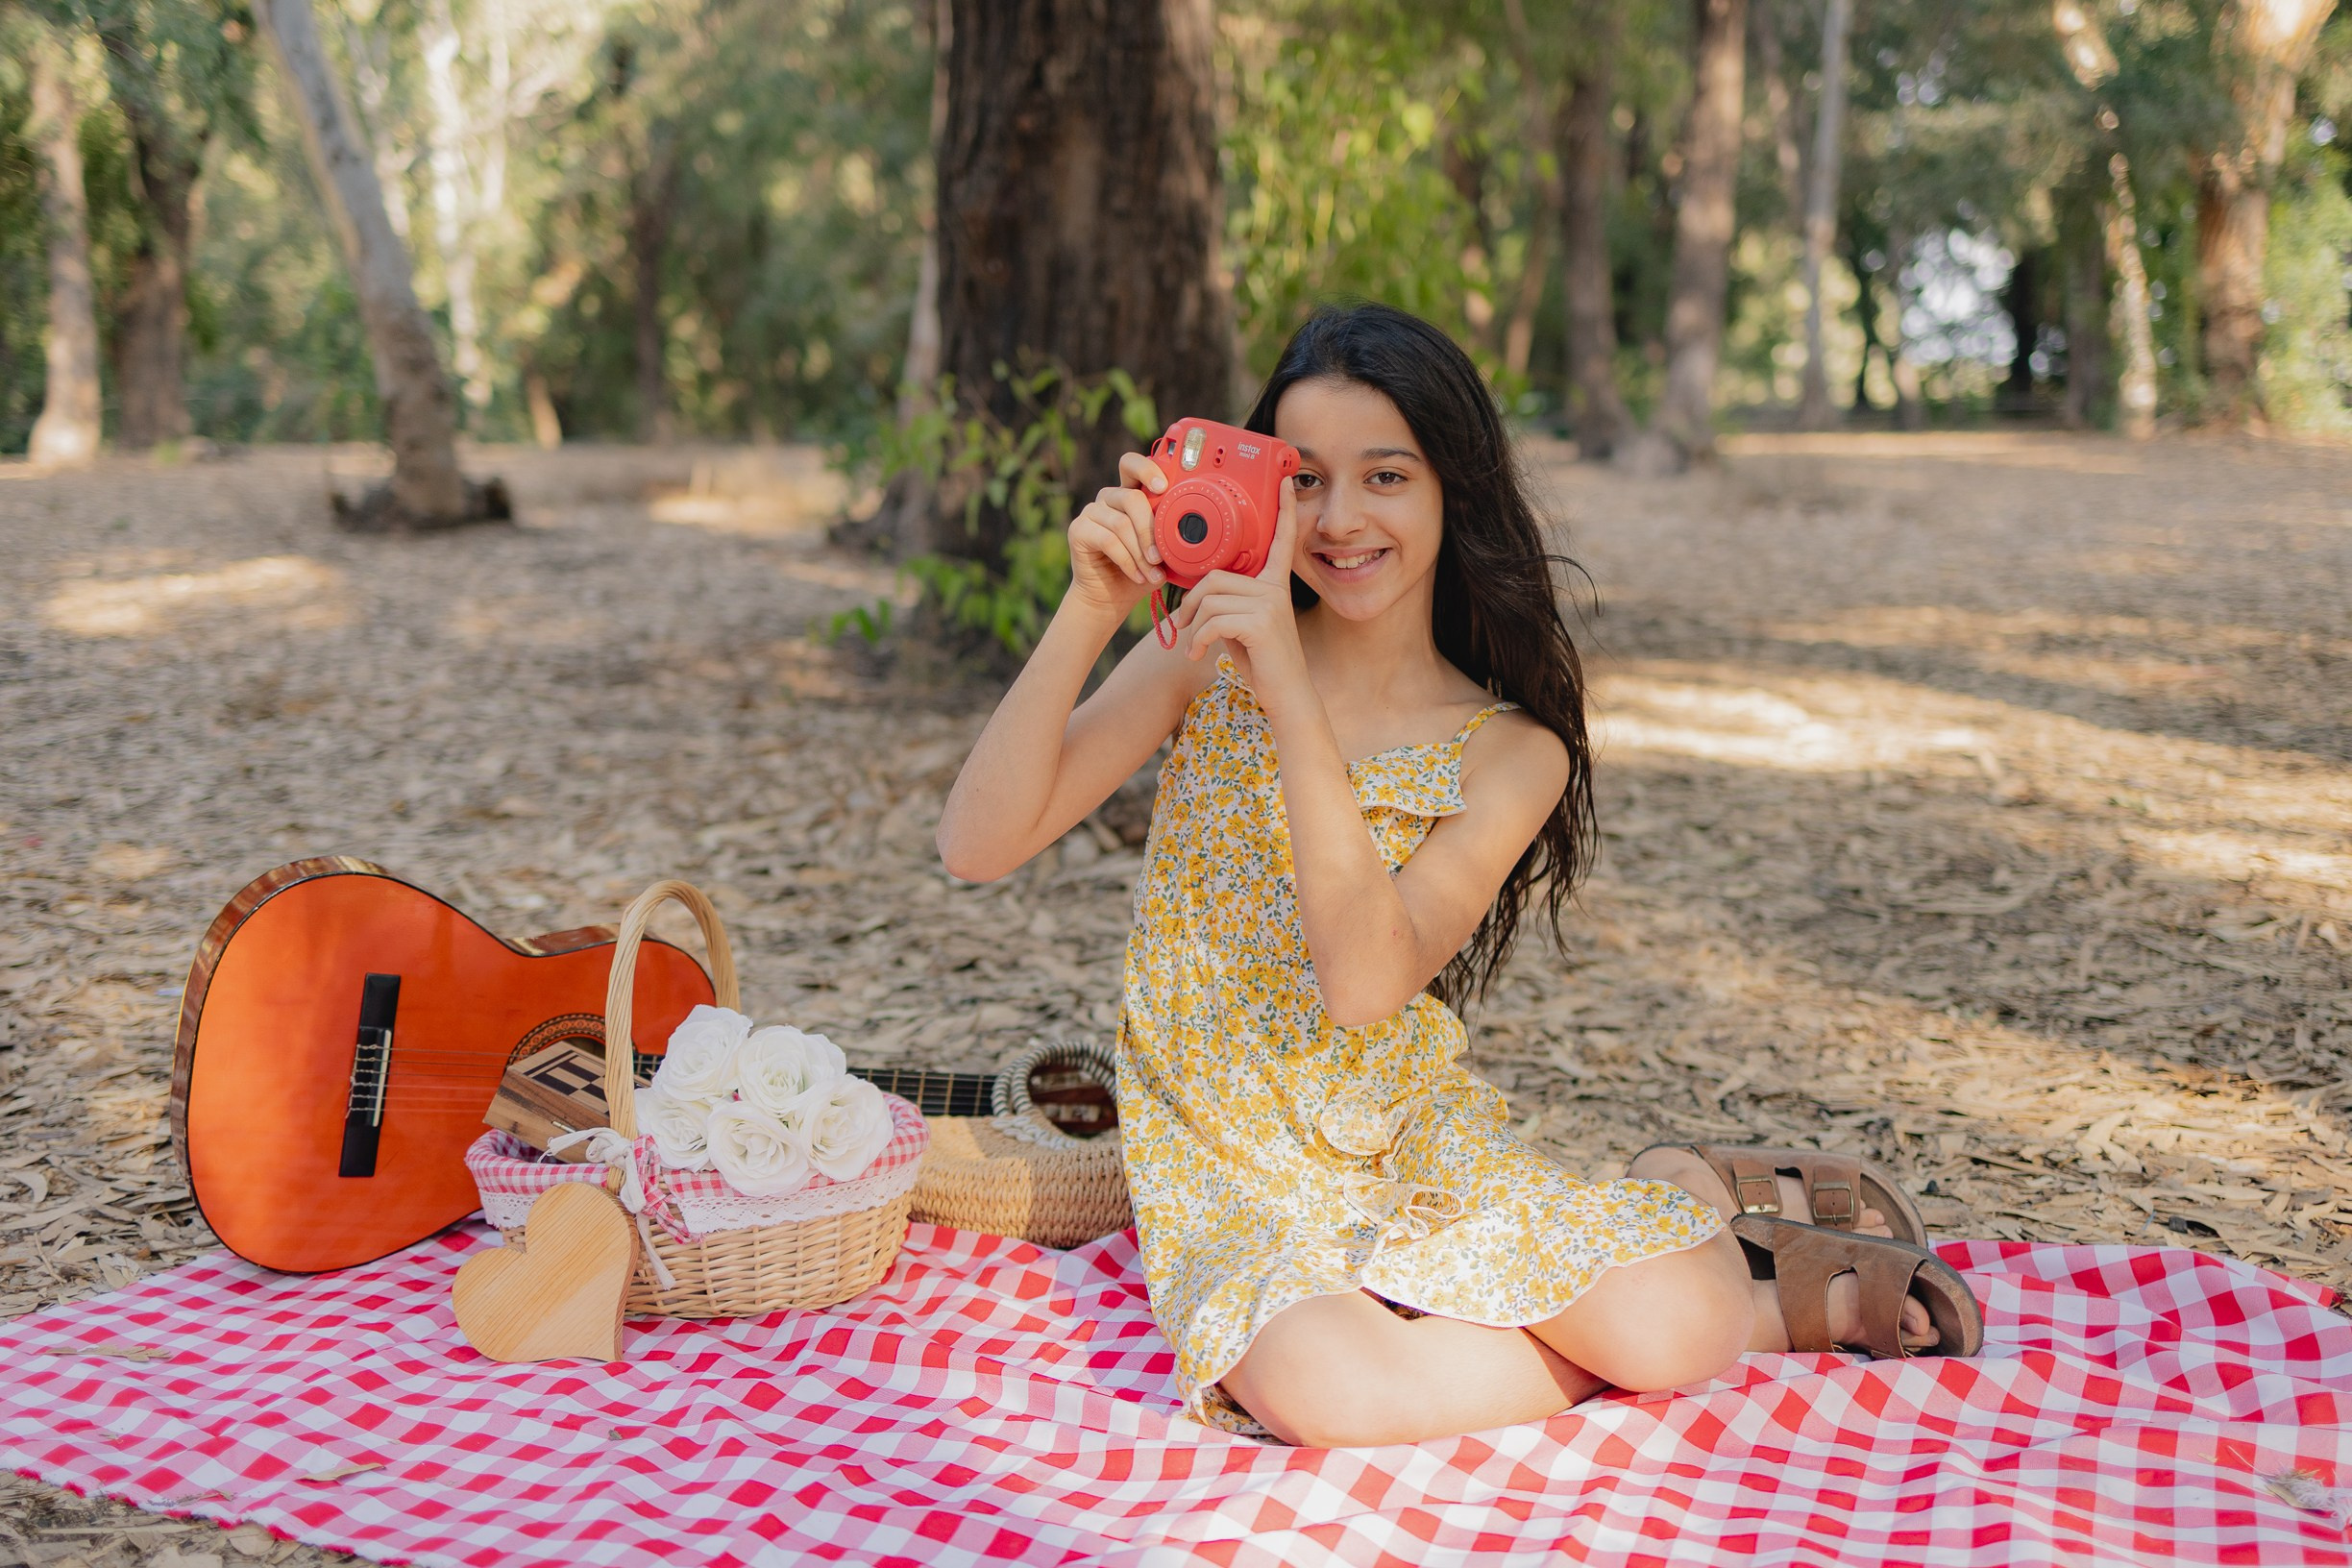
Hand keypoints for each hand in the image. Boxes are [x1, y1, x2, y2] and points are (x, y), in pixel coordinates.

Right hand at [1065, 451, 1168, 618]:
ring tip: (1152, 574)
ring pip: (1122, 524)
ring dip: (1141, 554)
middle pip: (1132, 498)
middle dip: (1150, 530)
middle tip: (1160, 557)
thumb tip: (1192, 530)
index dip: (1147, 470)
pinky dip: (1127, 561)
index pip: (1133, 465)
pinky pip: (1108, 540)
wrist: (1111, 599)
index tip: (1164, 487)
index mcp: (1130, 494)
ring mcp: (1091, 512)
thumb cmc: (1141, 572)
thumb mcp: (1163, 552)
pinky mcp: (1078, 530)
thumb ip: (1171, 534)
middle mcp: (1109, 497)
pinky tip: (1137, 576)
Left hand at [1167, 475, 1304, 695]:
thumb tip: (1200, 596)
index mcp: (1274, 585)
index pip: (1280, 541)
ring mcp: (1269, 604)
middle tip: (1182, 624)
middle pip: (1215, 577)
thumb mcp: (1244, 626)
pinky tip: (1197, 655)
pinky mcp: (1260, 623)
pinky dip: (1198, 640)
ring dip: (1193, 625)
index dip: (1283, 510)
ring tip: (1193, 644)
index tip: (1286, 483)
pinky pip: (1213, 620)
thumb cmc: (1263, 661)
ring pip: (1210, 599)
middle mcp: (1275, 589)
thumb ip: (1229, 603)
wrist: (1286, 696)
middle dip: (1190, 602)